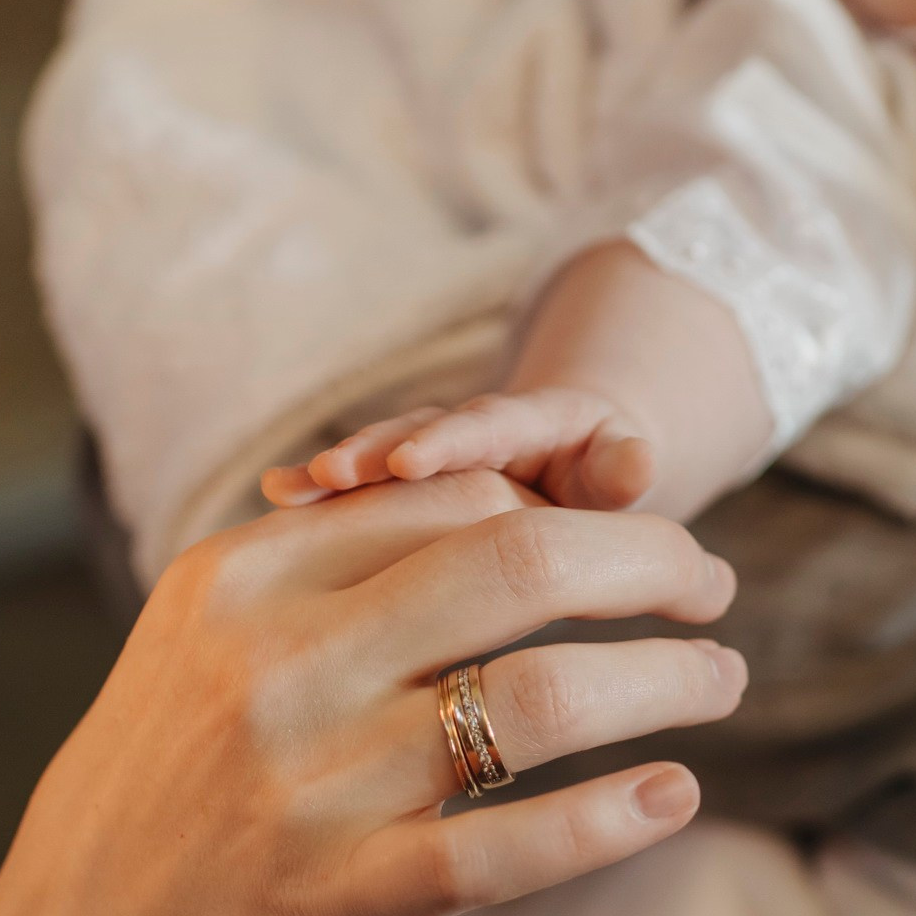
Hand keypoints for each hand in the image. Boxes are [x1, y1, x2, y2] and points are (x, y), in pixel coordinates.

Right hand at [0, 471, 744, 915]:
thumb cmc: (156, 795)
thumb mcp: (202, 650)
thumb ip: (320, 576)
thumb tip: (489, 509)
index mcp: (239, 582)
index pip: (452, 499)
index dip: (572, 508)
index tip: (637, 537)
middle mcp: (274, 664)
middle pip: (515, 562)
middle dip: (647, 561)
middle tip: (712, 586)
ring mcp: (306, 784)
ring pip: (539, 697)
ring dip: (662, 680)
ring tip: (721, 682)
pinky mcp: (334, 899)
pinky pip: (506, 846)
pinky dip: (608, 819)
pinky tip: (671, 797)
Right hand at [263, 387, 656, 511]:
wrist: (566, 455)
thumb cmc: (596, 476)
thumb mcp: (616, 473)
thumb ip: (621, 470)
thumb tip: (639, 462)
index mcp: (528, 421)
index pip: (488, 424)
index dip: (451, 442)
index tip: (409, 462)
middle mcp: (468, 426)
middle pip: (417, 430)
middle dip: (374, 450)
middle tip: (330, 476)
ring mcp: (427, 450)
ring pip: (377, 455)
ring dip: (334, 473)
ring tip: (288, 490)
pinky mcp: (399, 478)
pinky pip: (358, 483)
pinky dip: (318, 487)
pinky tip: (276, 495)